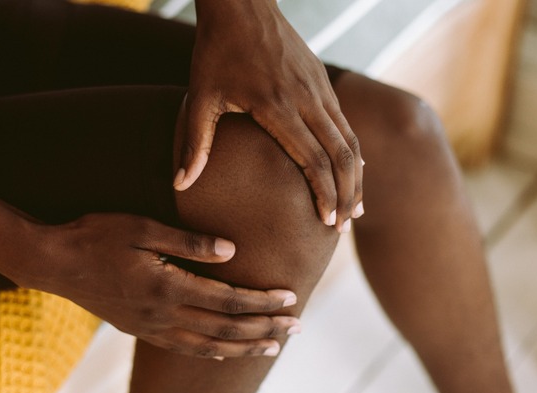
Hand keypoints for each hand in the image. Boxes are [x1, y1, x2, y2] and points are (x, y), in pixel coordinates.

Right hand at [11, 213, 300, 358]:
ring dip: (244, 347)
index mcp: (167, 286)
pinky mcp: (139, 330)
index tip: (290, 297)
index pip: (227, 299)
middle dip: (264, 328)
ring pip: (208, 346)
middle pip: (225, 328)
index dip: (261, 301)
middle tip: (297, 327)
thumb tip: (231, 251)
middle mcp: (162, 314)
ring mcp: (150, 327)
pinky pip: (183, 348)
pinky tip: (225, 352)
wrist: (52, 263)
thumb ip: (187, 241)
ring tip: (274, 346)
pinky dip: (211, 353)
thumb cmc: (95, 236)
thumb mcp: (140, 227)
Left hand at [174, 0, 363, 231]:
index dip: (324, 195)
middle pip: (340, 156)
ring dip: (355, 176)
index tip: (326, 222)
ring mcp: (319, 88)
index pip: (313, 160)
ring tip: (355, 209)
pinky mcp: (322, 80)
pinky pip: (345, 122)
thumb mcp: (200, 97)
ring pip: (349, 139)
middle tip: (343, 227)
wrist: (241, 3)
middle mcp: (307, 98)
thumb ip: (195, 142)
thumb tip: (181, 185)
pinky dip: (352, 151)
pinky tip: (353, 169)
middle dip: (346, 195)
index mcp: (278, 106)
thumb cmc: (216, 51)